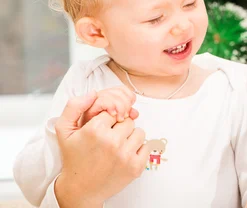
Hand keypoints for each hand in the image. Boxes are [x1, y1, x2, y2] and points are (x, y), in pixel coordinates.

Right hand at [54, 92, 148, 207]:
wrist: (81, 189)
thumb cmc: (74, 158)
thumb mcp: (64, 130)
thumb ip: (74, 106)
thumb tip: (94, 93)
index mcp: (95, 130)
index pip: (114, 111)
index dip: (107, 120)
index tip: (100, 130)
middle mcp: (112, 142)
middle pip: (128, 120)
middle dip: (120, 127)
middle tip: (108, 140)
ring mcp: (125, 155)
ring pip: (139, 131)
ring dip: (130, 137)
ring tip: (116, 148)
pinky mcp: (136, 167)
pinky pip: (146, 146)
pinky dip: (138, 149)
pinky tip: (124, 155)